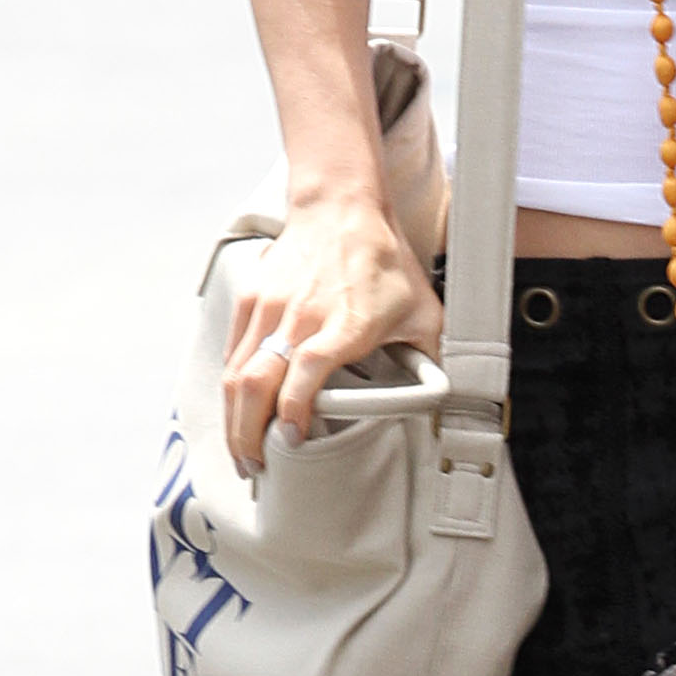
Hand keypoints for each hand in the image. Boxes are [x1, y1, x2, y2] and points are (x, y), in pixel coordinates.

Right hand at [222, 186, 442, 471]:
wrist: (340, 208)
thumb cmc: (382, 259)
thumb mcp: (423, 308)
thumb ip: (431, 355)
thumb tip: (445, 396)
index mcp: (345, 322)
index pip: (307, 371)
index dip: (294, 411)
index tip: (292, 441)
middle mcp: (301, 317)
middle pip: (257, 382)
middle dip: (249, 434)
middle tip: (256, 467)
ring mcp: (270, 309)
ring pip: (236, 373)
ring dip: (234, 420)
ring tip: (243, 451)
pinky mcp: (251, 301)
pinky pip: (233, 355)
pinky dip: (231, 390)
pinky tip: (237, 413)